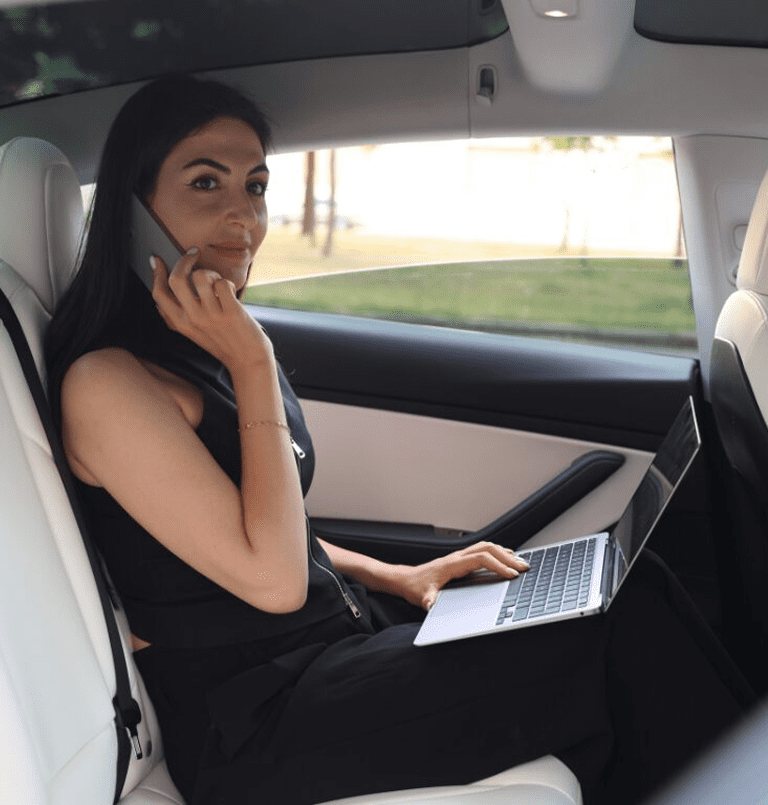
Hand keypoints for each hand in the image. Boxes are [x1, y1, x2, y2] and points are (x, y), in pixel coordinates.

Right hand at [150, 250, 272, 370]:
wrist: (248, 362)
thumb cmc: (222, 343)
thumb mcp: (192, 333)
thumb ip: (176, 317)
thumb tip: (159, 294)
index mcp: (180, 323)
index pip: (158, 293)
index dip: (156, 273)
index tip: (157, 259)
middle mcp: (192, 319)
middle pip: (176, 279)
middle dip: (184, 260)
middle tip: (193, 253)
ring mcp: (211, 316)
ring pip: (200, 276)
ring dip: (210, 273)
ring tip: (218, 283)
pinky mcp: (231, 312)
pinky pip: (222, 283)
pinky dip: (227, 283)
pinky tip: (231, 292)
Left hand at [389, 541, 529, 610]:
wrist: (406, 579)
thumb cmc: (415, 587)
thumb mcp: (421, 596)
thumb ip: (428, 600)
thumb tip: (430, 605)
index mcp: (452, 564)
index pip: (481, 558)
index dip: (498, 566)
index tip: (512, 575)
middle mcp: (457, 557)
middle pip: (487, 548)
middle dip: (507, 557)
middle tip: (524, 567)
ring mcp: (459, 557)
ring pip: (486, 547)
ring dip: (504, 553)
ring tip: (520, 562)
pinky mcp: (460, 560)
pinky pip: (482, 551)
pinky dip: (497, 553)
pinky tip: (505, 559)